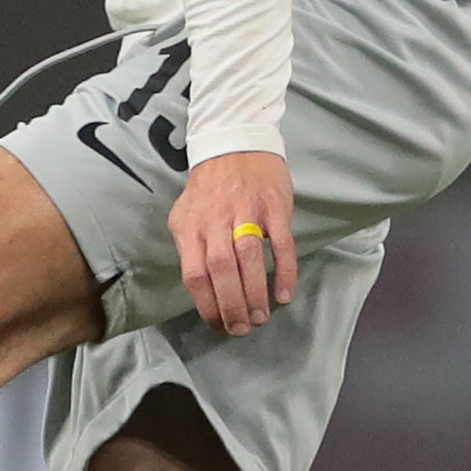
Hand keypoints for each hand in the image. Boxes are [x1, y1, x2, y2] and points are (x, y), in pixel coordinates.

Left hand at [169, 150, 297, 336]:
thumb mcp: (186, 213)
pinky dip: (284, 271)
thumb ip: (190, 247)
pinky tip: (284, 293)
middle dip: (232, 306)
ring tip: (261, 317)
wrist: (236, 142)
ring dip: (255, 293)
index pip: (194, 275)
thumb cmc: (210, 187)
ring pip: (248, 258)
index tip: (219, 326)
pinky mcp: (274, 206)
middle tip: (243, 328)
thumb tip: (201, 289)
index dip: (207, 306)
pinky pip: (281, 244)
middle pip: (220, 270)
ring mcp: (246, 211)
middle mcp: (215, 219)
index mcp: (190, 226)